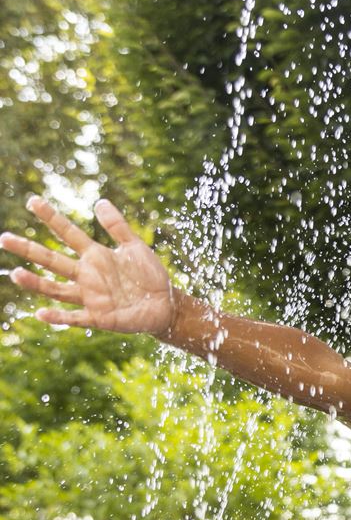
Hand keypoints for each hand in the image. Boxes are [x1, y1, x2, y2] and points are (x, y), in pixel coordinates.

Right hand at [1, 195, 174, 336]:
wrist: (166, 305)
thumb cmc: (150, 275)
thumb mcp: (135, 246)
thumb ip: (117, 226)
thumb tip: (99, 202)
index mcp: (95, 255)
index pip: (67, 233)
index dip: (52, 218)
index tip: (33, 201)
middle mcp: (87, 275)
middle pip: (52, 260)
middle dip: (29, 250)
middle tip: (5, 239)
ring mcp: (90, 297)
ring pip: (56, 289)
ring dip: (36, 283)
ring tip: (15, 275)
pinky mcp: (99, 318)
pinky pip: (75, 317)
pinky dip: (58, 316)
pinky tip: (41, 313)